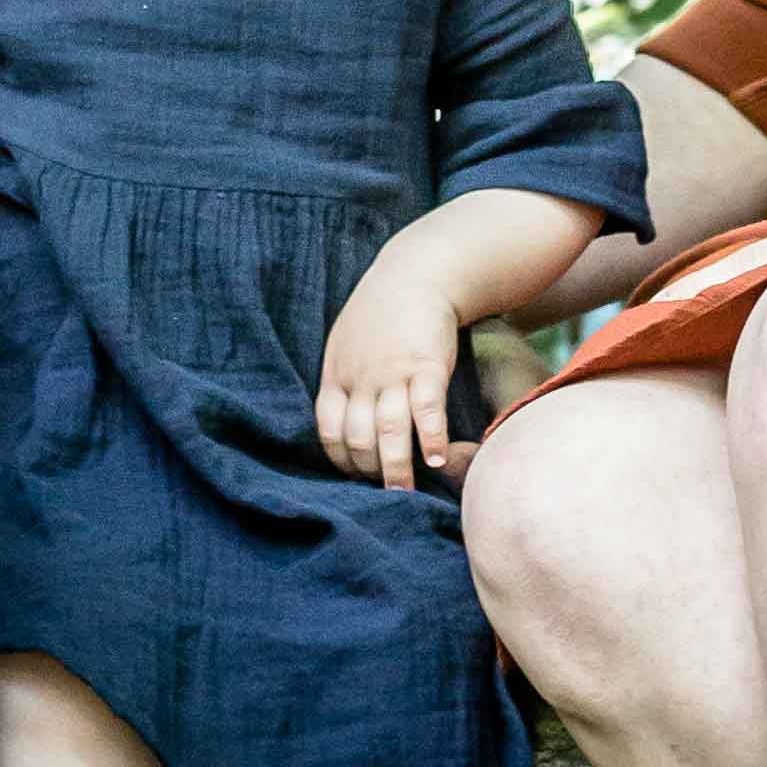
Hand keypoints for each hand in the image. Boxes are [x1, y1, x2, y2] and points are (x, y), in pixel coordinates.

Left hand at [318, 231, 477, 486]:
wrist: (416, 273)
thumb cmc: (380, 313)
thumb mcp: (345, 343)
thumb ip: (343, 381)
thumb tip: (342, 422)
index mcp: (337, 375)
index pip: (329, 430)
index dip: (342, 460)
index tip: (357, 475)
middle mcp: (362, 378)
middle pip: (359, 437)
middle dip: (370, 471)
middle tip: (386, 491)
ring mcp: (394, 372)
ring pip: (390, 431)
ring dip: (397, 467)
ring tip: (406, 493)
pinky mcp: (428, 365)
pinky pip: (427, 410)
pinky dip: (431, 438)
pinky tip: (437, 460)